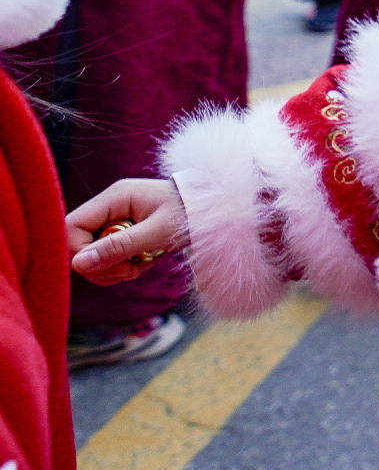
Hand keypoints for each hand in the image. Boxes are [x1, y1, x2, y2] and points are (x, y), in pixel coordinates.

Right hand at [69, 179, 187, 284]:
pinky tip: (146, 262)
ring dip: (115, 268)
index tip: (110, 266)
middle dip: (103, 265)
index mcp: (114, 198)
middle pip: (80, 245)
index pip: (72, 228)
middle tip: (131, 271)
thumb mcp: (156, 232)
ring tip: (143, 266)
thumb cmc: (190, 213)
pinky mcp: (124, 232)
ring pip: (94, 255)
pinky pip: (111, 257)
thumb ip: (119, 247)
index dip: (81, 253)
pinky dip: (124, 266)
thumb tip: (78, 264)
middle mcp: (110, 206)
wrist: (215, 209)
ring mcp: (116, 219)